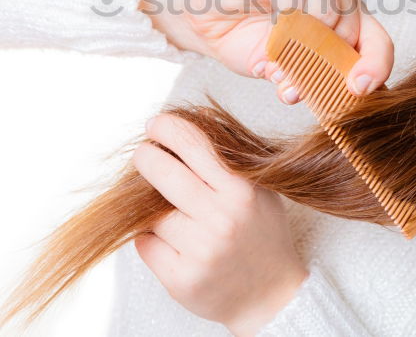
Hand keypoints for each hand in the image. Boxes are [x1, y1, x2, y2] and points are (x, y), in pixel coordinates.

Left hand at [133, 112, 308, 335]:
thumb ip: (229, 156)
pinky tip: (172, 242)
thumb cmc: (262, 234)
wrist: (271, 295)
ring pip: (151, 211)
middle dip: (145, 157)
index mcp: (241, 189)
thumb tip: (189, 120)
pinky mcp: (181, 278)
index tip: (155, 126)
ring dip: (153, 208)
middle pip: (160, 171)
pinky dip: (151, 238)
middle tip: (144, 155)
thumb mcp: (260, 188)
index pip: (191, 142)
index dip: (166, 128)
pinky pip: (145, 243)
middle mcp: (221, 218)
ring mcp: (199, 250)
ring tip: (175, 213)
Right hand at [139, 0, 393, 98]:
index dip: (375, 66)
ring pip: (332, 9)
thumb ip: (316, 78)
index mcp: (344, 16)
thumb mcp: (288, 71)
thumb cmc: (246, 40)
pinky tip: (269, 19)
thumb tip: (344, 93)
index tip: (358, 88)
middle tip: (289, 77)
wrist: (201, 21)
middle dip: (323, 61)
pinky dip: (284, 15)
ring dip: (302, 39)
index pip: (377, 42)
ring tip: (274, 47)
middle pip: (354, 28)